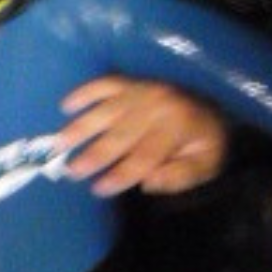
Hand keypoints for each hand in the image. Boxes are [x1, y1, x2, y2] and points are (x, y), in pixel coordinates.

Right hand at [56, 77, 228, 196]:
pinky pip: (104, 84)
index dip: (121, 174)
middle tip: (71, 170)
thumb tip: (147, 181)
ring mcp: (142, 90)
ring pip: (107, 110)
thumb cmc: (204, 142)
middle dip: (95, 154)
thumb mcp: (205, 164)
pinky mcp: (131, 81)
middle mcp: (157, 104)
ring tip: (59, 143)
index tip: (98, 189)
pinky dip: (84, 92)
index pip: (144, 155)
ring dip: (82, 126)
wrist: (212, 107)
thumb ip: (180, 176)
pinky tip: (65, 105)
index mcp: (177, 126)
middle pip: (121, 134)